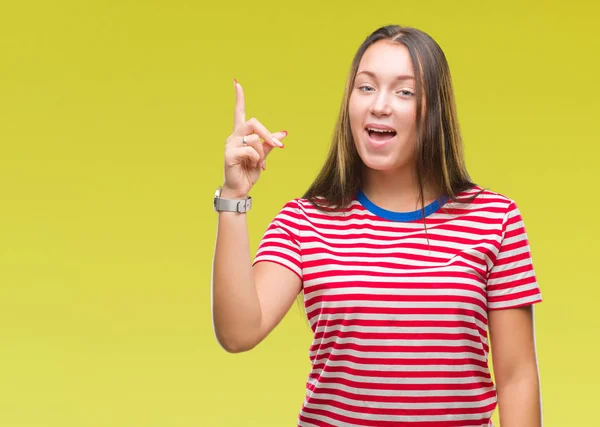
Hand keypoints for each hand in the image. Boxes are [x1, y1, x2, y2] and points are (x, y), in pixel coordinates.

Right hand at [222, 80, 286, 198]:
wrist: (241, 189)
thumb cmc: (248, 172)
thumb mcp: (263, 156)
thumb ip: (270, 143)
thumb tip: (283, 133)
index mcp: (241, 134)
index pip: (239, 112)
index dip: (238, 98)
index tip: (236, 83)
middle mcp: (233, 136)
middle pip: (253, 123)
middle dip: (268, 135)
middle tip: (278, 146)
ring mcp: (229, 144)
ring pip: (254, 139)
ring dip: (262, 153)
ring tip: (259, 164)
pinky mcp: (228, 154)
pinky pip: (250, 150)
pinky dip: (256, 159)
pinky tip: (253, 166)